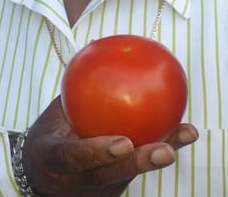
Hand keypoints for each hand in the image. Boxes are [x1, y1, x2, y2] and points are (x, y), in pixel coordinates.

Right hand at [23, 97, 198, 196]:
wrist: (40, 176)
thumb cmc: (50, 135)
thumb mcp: (51, 115)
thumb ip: (74, 90)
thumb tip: (96, 45)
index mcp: (51, 158)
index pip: (72, 157)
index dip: (97, 152)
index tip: (123, 143)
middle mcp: (72, 181)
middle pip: (107, 176)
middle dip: (139, 164)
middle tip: (166, 151)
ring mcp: (92, 192)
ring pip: (127, 177)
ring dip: (159, 156)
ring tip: (187, 134)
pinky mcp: (109, 194)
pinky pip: (135, 173)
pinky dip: (158, 152)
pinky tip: (184, 132)